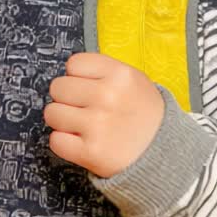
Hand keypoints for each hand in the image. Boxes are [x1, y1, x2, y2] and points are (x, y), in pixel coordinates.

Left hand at [43, 52, 164, 178]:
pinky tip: (80, 141)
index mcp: (120, 74)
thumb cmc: (144, 114)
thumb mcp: (135, 81)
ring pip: (52, 113)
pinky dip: (64, 142)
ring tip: (81, 125)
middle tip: (82, 108)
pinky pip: (55, 140)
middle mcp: (108, 96)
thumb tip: (70, 71)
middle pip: (58, 87)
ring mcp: (98, 125)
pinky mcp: (90, 152)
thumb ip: (105, 71)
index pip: (74, 64)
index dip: (77, 76)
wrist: (165, 153)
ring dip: (62, 121)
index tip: (86, 86)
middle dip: (66, 98)